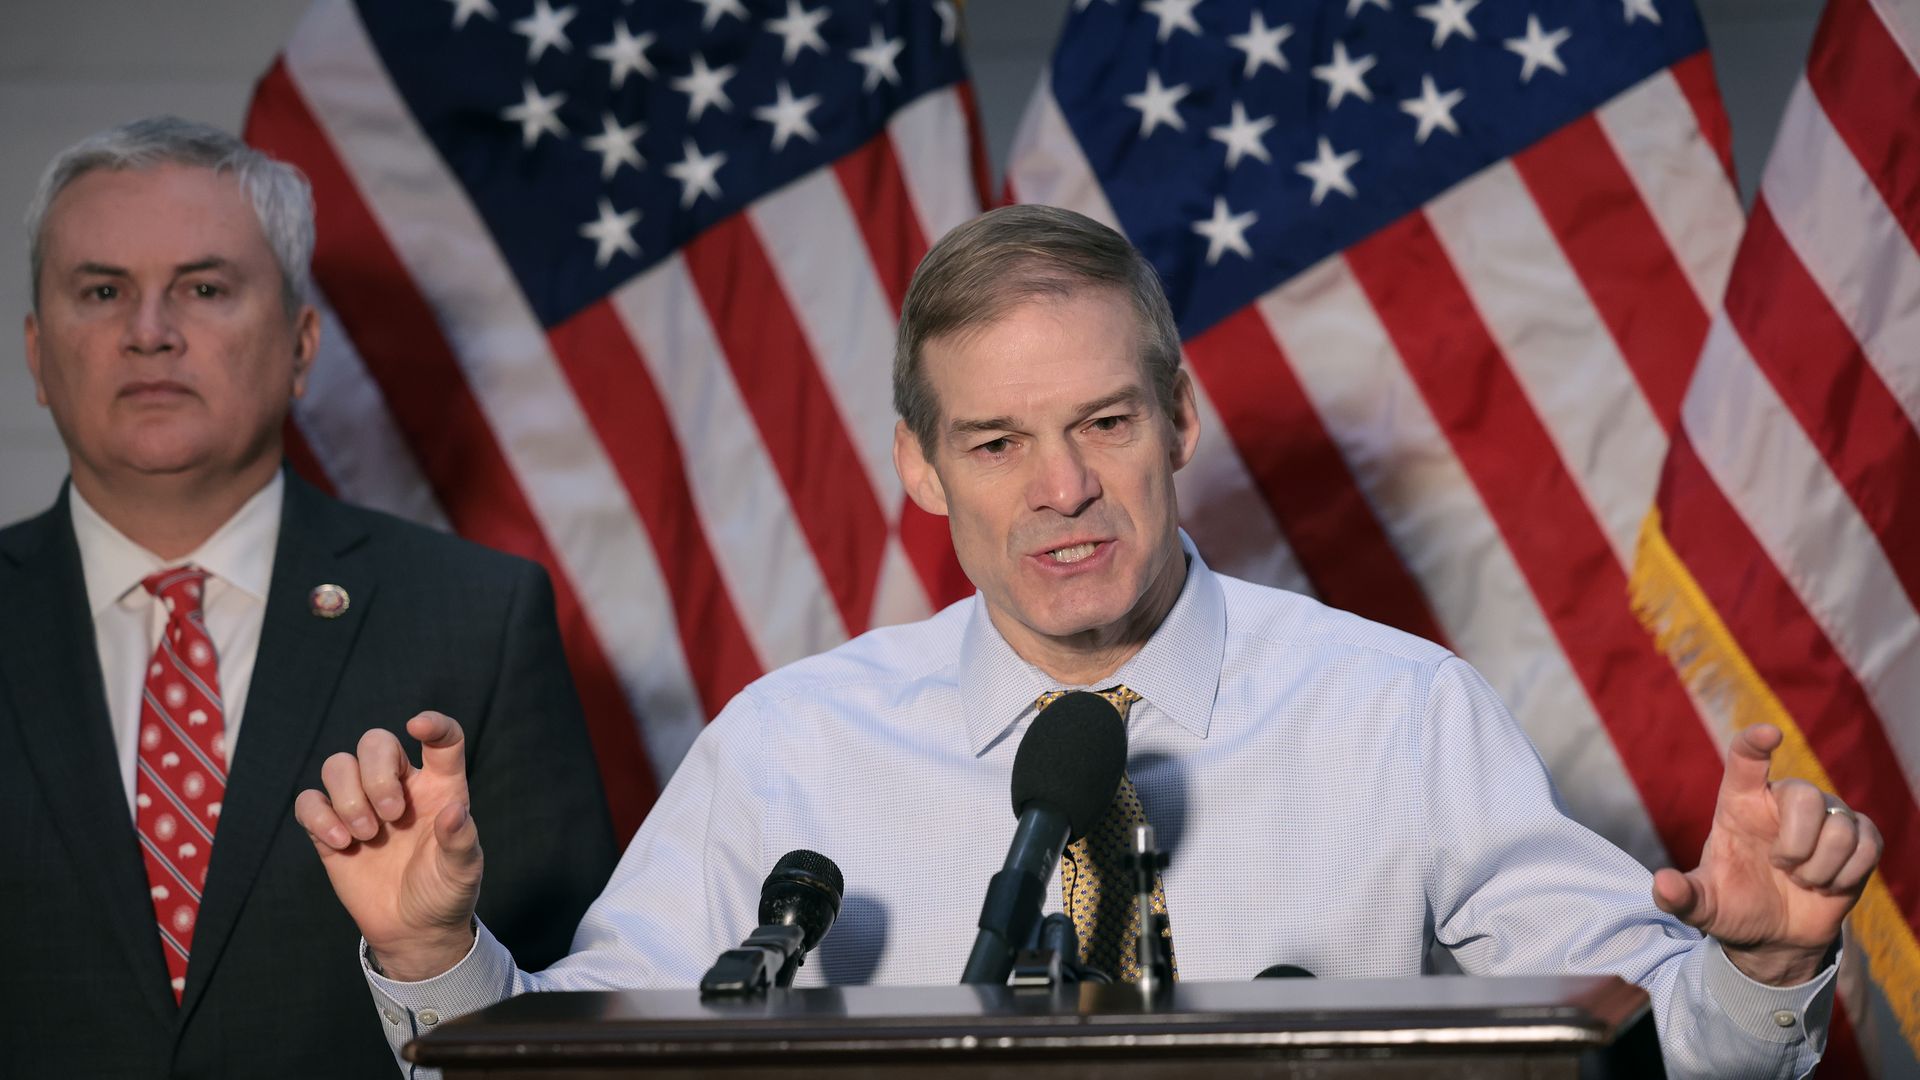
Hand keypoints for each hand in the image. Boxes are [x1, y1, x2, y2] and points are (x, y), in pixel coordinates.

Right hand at [294, 712, 481, 980]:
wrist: (413, 930)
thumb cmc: (445, 893)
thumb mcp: (463, 872)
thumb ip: (461, 841)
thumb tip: (455, 811)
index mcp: (440, 788)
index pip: (441, 740)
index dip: (433, 723)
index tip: (418, 726)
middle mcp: (399, 787)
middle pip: (375, 742)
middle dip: (376, 773)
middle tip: (391, 815)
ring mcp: (362, 805)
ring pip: (337, 764)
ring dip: (347, 795)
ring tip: (365, 835)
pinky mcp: (331, 829)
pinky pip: (309, 800)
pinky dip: (318, 816)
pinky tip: (340, 844)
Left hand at [1652, 725, 1880, 984]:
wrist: (1775, 934)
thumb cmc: (1735, 905)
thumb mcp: (1703, 906)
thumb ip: (1680, 896)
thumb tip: (1662, 885)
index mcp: (1740, 803)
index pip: (1746, 758)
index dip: (1756, 742)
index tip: (1769, 734)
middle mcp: (1783, 801)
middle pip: (1806, 795)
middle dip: (1796, 843)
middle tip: (1783, 868)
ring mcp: (1825, 816)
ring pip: (1840, 827)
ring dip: (1820, 867)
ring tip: (1803, 881)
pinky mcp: (1858, 838)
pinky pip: (1868, 843)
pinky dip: (1847, 874)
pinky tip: (1829, 885)